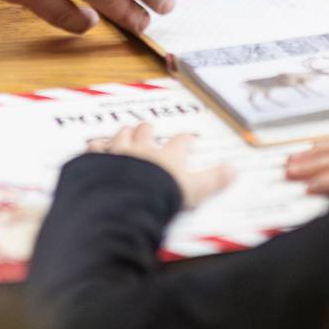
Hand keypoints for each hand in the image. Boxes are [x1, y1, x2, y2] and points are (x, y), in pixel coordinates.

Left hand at [89, 123, 234, 206]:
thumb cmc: (164, 195)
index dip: (185, 140)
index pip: (181, 142)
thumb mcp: (196, 190)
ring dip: (124, 133)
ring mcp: (120, 153)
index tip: (188, 139)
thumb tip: (234, 170)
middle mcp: (144, 149)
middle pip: (146, 132)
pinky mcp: (100, 162)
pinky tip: (94, 145)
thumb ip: (214, 180)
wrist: (130, 201)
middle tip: (149, 128)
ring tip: (126, 130)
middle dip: (148, 129)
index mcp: (168, 156)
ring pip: (121, 135)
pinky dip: (95, 147)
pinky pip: (96, 150)